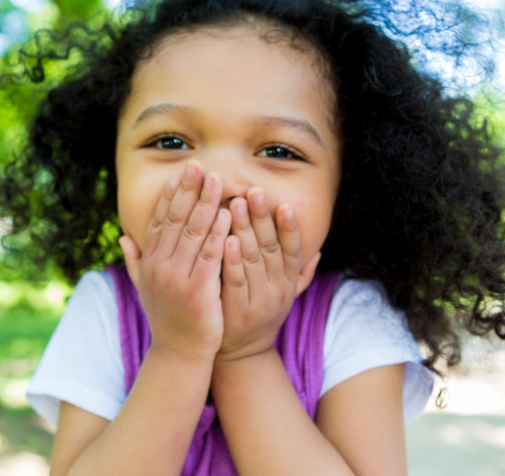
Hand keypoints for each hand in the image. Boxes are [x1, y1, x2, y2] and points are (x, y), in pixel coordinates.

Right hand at [119, 161, 231, 363]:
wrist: (179, 354)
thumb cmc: (167, 318)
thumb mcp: (144, 288)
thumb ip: (134, 261)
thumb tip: (123, 238)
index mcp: (149, 262)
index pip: (160, 220)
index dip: (171, 195)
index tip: (181, 173)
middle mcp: (159, 266)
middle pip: (175, 220)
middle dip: (188, 190)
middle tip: (199, 165)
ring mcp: (176, 278)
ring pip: (192, 232)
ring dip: (205, 204)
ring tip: (216, 180)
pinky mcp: (197, 290)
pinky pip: (208, 255)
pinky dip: (218, 233)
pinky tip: (227, 214)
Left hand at [216, 187, 320, 361]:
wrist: (243, 353)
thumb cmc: (261, 311)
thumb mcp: (286, 293)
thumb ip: (301, 272)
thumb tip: (319, 250)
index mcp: (289, 281)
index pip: (293, 250)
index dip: (290, 228)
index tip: (285, 204)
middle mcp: (278, 290)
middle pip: (271, 248)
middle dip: (262, 218)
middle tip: (254, 191)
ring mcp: (259, 301)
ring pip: (253, 260)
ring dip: (245, 230)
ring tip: (235, 204)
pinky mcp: (237, 311)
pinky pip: (235, 281)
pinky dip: (231, 260)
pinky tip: (225, 239)